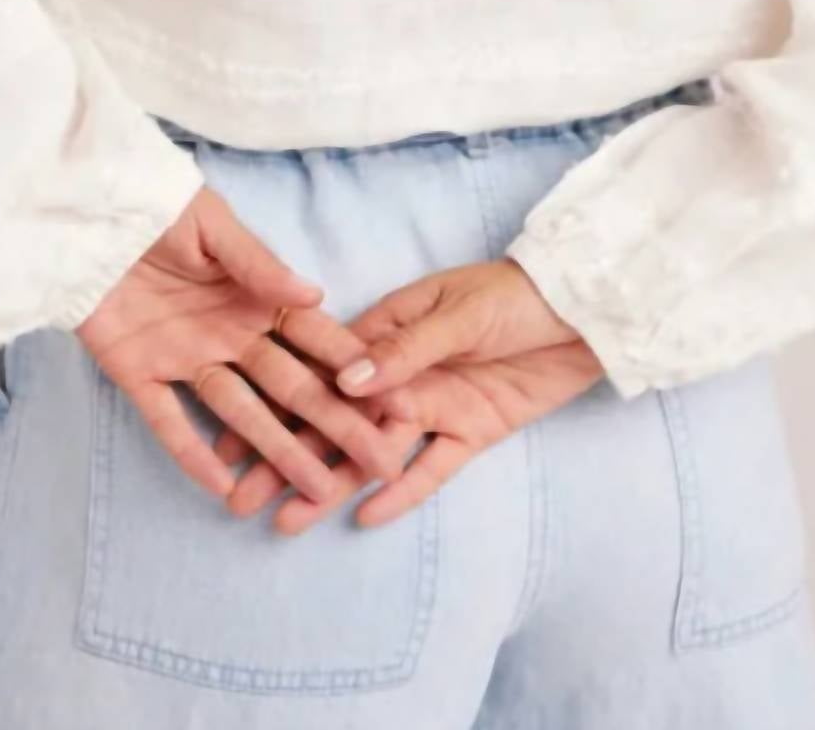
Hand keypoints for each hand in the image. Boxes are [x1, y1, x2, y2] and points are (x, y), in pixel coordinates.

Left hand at [71, 182, 408, 508]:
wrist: (85, 212)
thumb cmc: (156, 205)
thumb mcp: (210, 225)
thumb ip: (259, 264)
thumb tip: (317, 296)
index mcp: (254, 296)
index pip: (313, 339)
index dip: (352, 370)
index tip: (398, 400)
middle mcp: (229, 335)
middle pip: (291, 387)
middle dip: (336, 426)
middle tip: (380, 464)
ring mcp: (186, 358)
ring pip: (241, 413)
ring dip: (277, 452)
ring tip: (317, 491)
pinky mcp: (138, 374)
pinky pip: (170, 421)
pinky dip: (193, 453)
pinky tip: (222, 487)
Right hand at [213, 256, 603, 531]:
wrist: (584, 310)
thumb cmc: (514, 295)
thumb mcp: (457, 314)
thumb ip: (406, 351)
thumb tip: (346, 383)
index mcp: (387, 329)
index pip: (320, 372)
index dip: (274, 403)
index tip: (230, 433)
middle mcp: (402, 371)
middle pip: (333, 420)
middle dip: (286, 455)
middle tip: (241, 496)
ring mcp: (434, 403)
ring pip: (372, 452)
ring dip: (331, 484)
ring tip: (288, 520)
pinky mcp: (471, 430)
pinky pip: (431, 469)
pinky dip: (402, 492)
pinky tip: (365, 516)